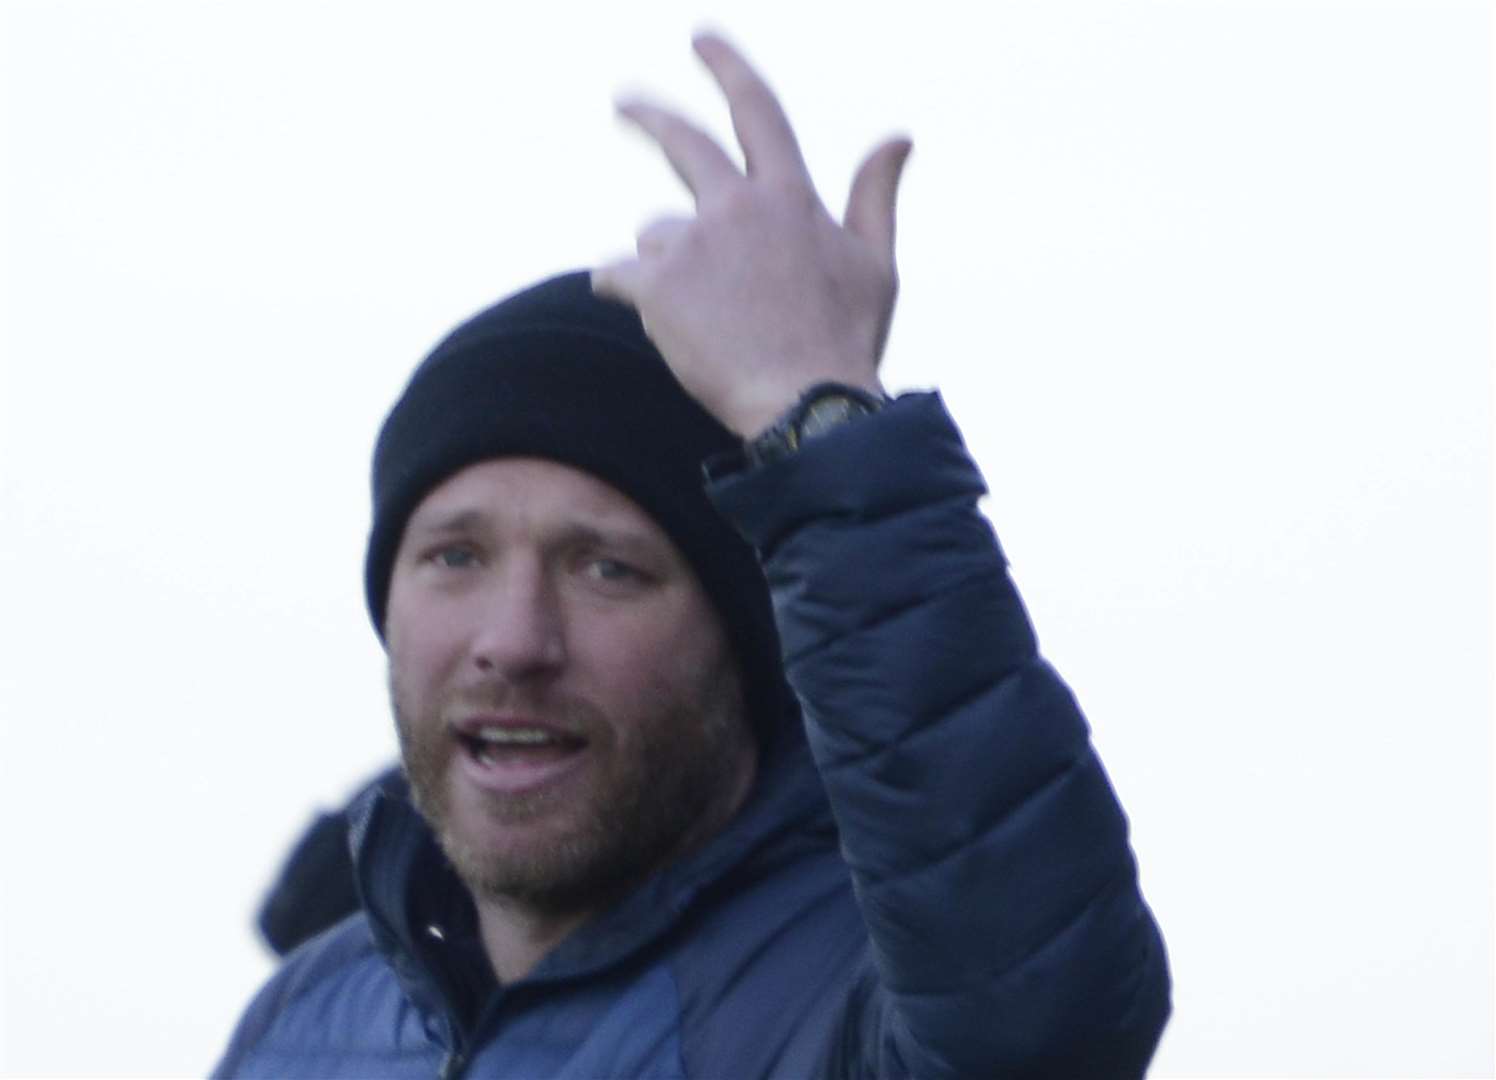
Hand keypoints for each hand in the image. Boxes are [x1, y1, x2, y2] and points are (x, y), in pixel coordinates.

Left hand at [592, 34, 911, 436]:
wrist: (806, 406)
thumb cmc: (846, 342)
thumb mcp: (876, 264)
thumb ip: (876, 195)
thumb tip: (899, 135)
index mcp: (790, 195)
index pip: (756, 111)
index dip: (727, 67)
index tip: (701, 40)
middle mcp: (737, 207)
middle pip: (682, 142)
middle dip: (648, 114)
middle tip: (624, 102)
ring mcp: (693, 244)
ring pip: (657, 236)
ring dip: (671, 266)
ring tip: (707, 319)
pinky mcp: (656, 287)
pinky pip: (617, 276)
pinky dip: (622, 290)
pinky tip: (647, 318)